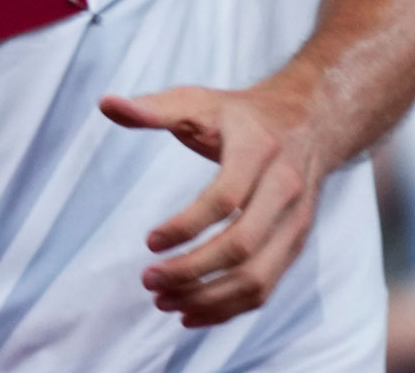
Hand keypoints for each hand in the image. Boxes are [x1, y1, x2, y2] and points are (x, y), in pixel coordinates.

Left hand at [100, 79, 334, 326]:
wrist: (308, 123)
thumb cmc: (239, 115)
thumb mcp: (197, 101)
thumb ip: (152, 108)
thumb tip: (106, 104)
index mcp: (258, 151)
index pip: (225, 198)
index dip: (187, 225)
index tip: (149, 242)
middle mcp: (285, 190)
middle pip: (242, 245)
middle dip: (193, 271)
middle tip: (149, 280)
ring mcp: (296, 222)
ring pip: (259, 276)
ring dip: (210, 298)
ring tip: (163, 301)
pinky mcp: (295, 244)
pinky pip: (267, 287)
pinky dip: (231, 307)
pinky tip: (192, 313)